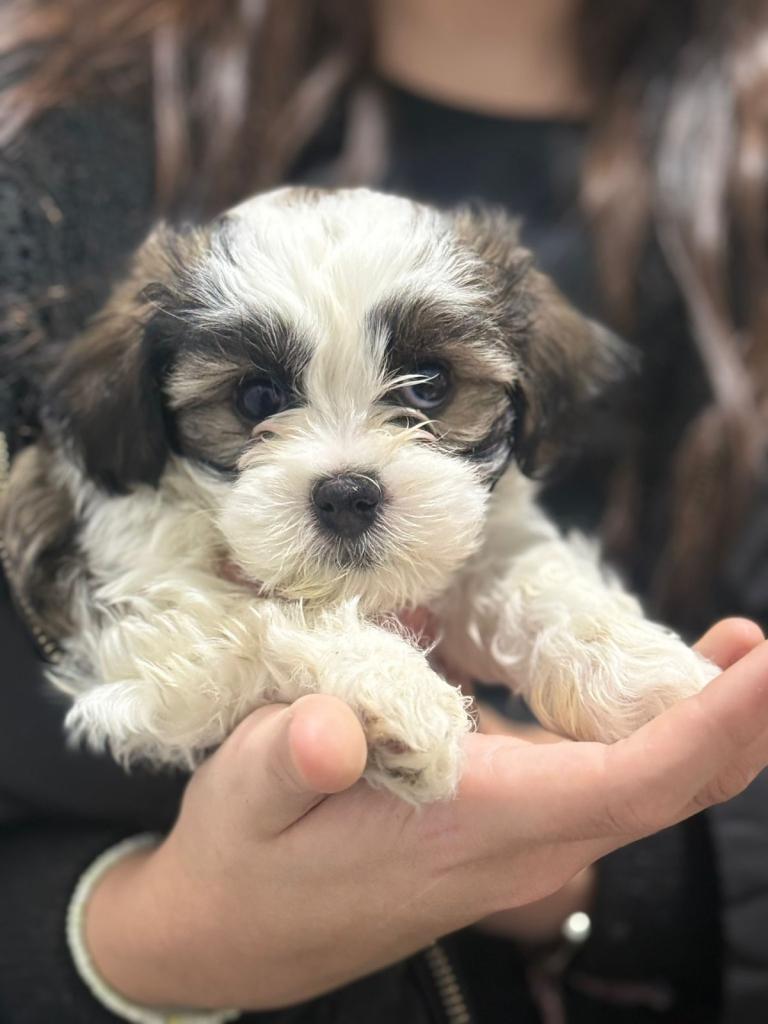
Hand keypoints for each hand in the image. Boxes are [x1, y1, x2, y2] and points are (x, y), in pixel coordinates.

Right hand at [86, 618, 766, 1010]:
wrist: (239, 929)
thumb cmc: (249, 858)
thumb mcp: (246, 792)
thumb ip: (290, 759)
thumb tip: (328, 730)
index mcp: (481, 823)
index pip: (636, 782)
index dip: (715, 724)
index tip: (763, 661)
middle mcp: (525, 838)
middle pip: (670, 786)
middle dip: (734, 718)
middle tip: (750, 637)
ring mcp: (522, 837)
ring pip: (644, 782)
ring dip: (692, 718)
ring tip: (720, 645)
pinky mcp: (504, 825)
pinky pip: (600, 778)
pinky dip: (634, 726)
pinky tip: (611, 674)